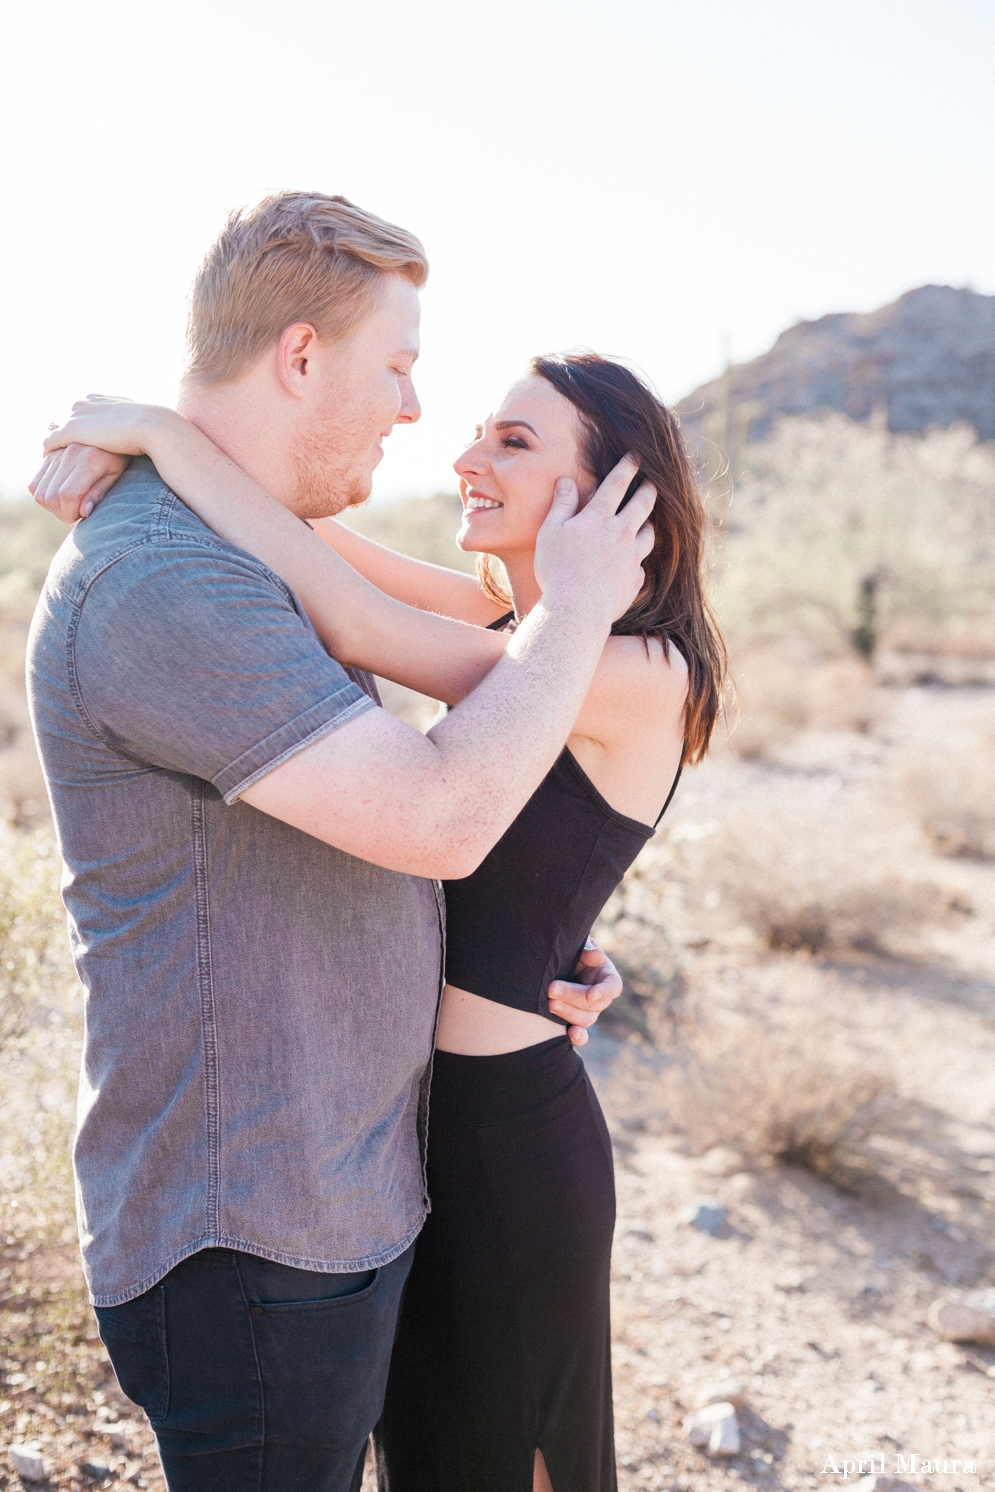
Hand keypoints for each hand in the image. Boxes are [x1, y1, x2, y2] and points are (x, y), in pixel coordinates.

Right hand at [30, 445, 128, 523]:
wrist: (112, 428)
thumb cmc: (118, 457)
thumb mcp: (115, 476)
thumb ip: (98, 493)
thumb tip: (83, 512)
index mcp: (88, 461)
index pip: (67, 495)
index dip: (70, 512)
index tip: (80, 516)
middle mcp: (69, 454)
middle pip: (50, 496)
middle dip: (61, 513)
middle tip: (74, 515)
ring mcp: (56, 452)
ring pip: (38, 491)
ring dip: (50, 506)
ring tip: (67, 506)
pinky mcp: (48, 454)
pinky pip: (35, 483)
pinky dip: (43, 495)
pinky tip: (59, 496)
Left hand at [41, 394, 165, 460]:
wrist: (153, 426)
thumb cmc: (152, 426)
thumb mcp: (137, 418)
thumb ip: (127, 421)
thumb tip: (134, 428)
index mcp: (96, 399)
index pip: (78, 413)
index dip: (78, 429)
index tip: (78, 443)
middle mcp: (82, 403)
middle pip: (63, 420)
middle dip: (63, 437)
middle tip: (62, 456)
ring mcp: (75, 415)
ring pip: (55, 432)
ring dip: (56, 447)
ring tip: (56, 464)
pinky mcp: (70, 430)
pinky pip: (51, 442)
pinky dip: (50, 453)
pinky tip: (52, 465)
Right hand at [534, 456, 655, 625]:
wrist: (576, 611)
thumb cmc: (557, 571)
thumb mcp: (550, 533)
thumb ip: (561, 505)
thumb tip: (566, 481)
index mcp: (598, 518)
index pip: (617, 484)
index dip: (628, 467)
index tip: (636, 457)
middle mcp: (621, 534)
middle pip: (643, 504)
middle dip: (649, 490)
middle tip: (653, 483)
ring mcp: (632, 557)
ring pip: (649, 534)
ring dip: (647, 526)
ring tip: (645, 524)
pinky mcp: (635, 580)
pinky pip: (640, 567)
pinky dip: (635, 563)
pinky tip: (630, 565)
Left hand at [547, 938, 622, 1046]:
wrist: (550, 960)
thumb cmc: (568, 949)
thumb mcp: (578, 944)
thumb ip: (586, 950)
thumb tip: (597, 957)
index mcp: (606, 977)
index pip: (612, 987)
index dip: (604, 992)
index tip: (591, 994)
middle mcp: (599, 997)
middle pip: (594, 1005)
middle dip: (572, 998)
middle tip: (552, 989)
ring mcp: (587, 1011)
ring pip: (585, 1020)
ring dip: (568, 1013)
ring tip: (550, 1004)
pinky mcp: (574, 1021)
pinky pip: (580, 1034)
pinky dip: (577, 1037)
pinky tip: (569, 1034)